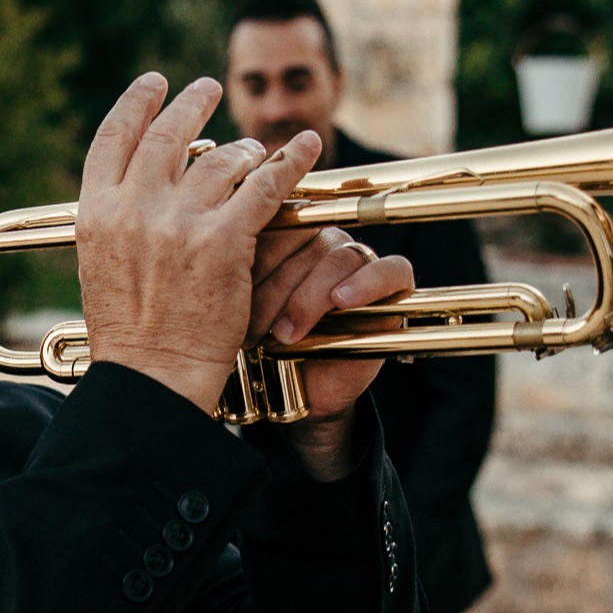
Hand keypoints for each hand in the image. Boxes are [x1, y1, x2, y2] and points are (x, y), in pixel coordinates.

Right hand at [75, 73, 325, 415]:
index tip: (153, 84)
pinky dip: (291, 162)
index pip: (113, 138)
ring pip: (220, 160)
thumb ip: (113, 223)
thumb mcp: (98, 269)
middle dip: (191, 103)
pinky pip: (266, 186)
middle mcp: (134, 208)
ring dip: (243, 149)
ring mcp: (180, 222)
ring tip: (254, 149)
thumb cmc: (128, 336)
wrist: (152, 376)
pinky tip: (306, 147)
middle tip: (207, 87)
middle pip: (168, 135)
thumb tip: (132, 189)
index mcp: (96, 214)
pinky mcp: (224, 240)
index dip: (136, 103)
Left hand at [248, 227, 415, 478]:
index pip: (276, 218)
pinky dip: (366, 283)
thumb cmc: (261, 344)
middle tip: (250, 325)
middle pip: (306, 236)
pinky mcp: (390, 286)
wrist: (292, 393)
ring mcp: (357, 261)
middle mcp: (322, 241)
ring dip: (309, 297)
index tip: (230, 289)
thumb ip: (235, 267)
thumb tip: (222, 240)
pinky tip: (341, 302)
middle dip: (276, 284)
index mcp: (285, 234)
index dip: (256, 252)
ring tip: (284, 334)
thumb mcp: (237, 306)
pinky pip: (391, 269)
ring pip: (338, 256)